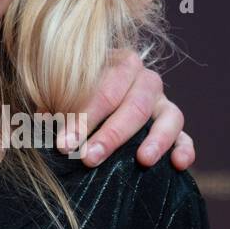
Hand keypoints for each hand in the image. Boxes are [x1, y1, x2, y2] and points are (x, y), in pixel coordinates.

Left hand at [58, 49, 195, 169]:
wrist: (101, 91)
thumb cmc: (75, 92)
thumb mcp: (62, 92)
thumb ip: (54, 103)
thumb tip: (44, 120)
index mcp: (117, 63)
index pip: (103, 91)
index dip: (82, 118)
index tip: (64, 144)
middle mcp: (144, 79)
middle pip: (133, 106)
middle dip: (110, 135)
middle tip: (89, 158)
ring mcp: (163, 101)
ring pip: (168, 117)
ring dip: (155, 140)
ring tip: (142, 161)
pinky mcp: (174, 124)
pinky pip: (185, 135)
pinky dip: (185, 148)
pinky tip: (178, 164)